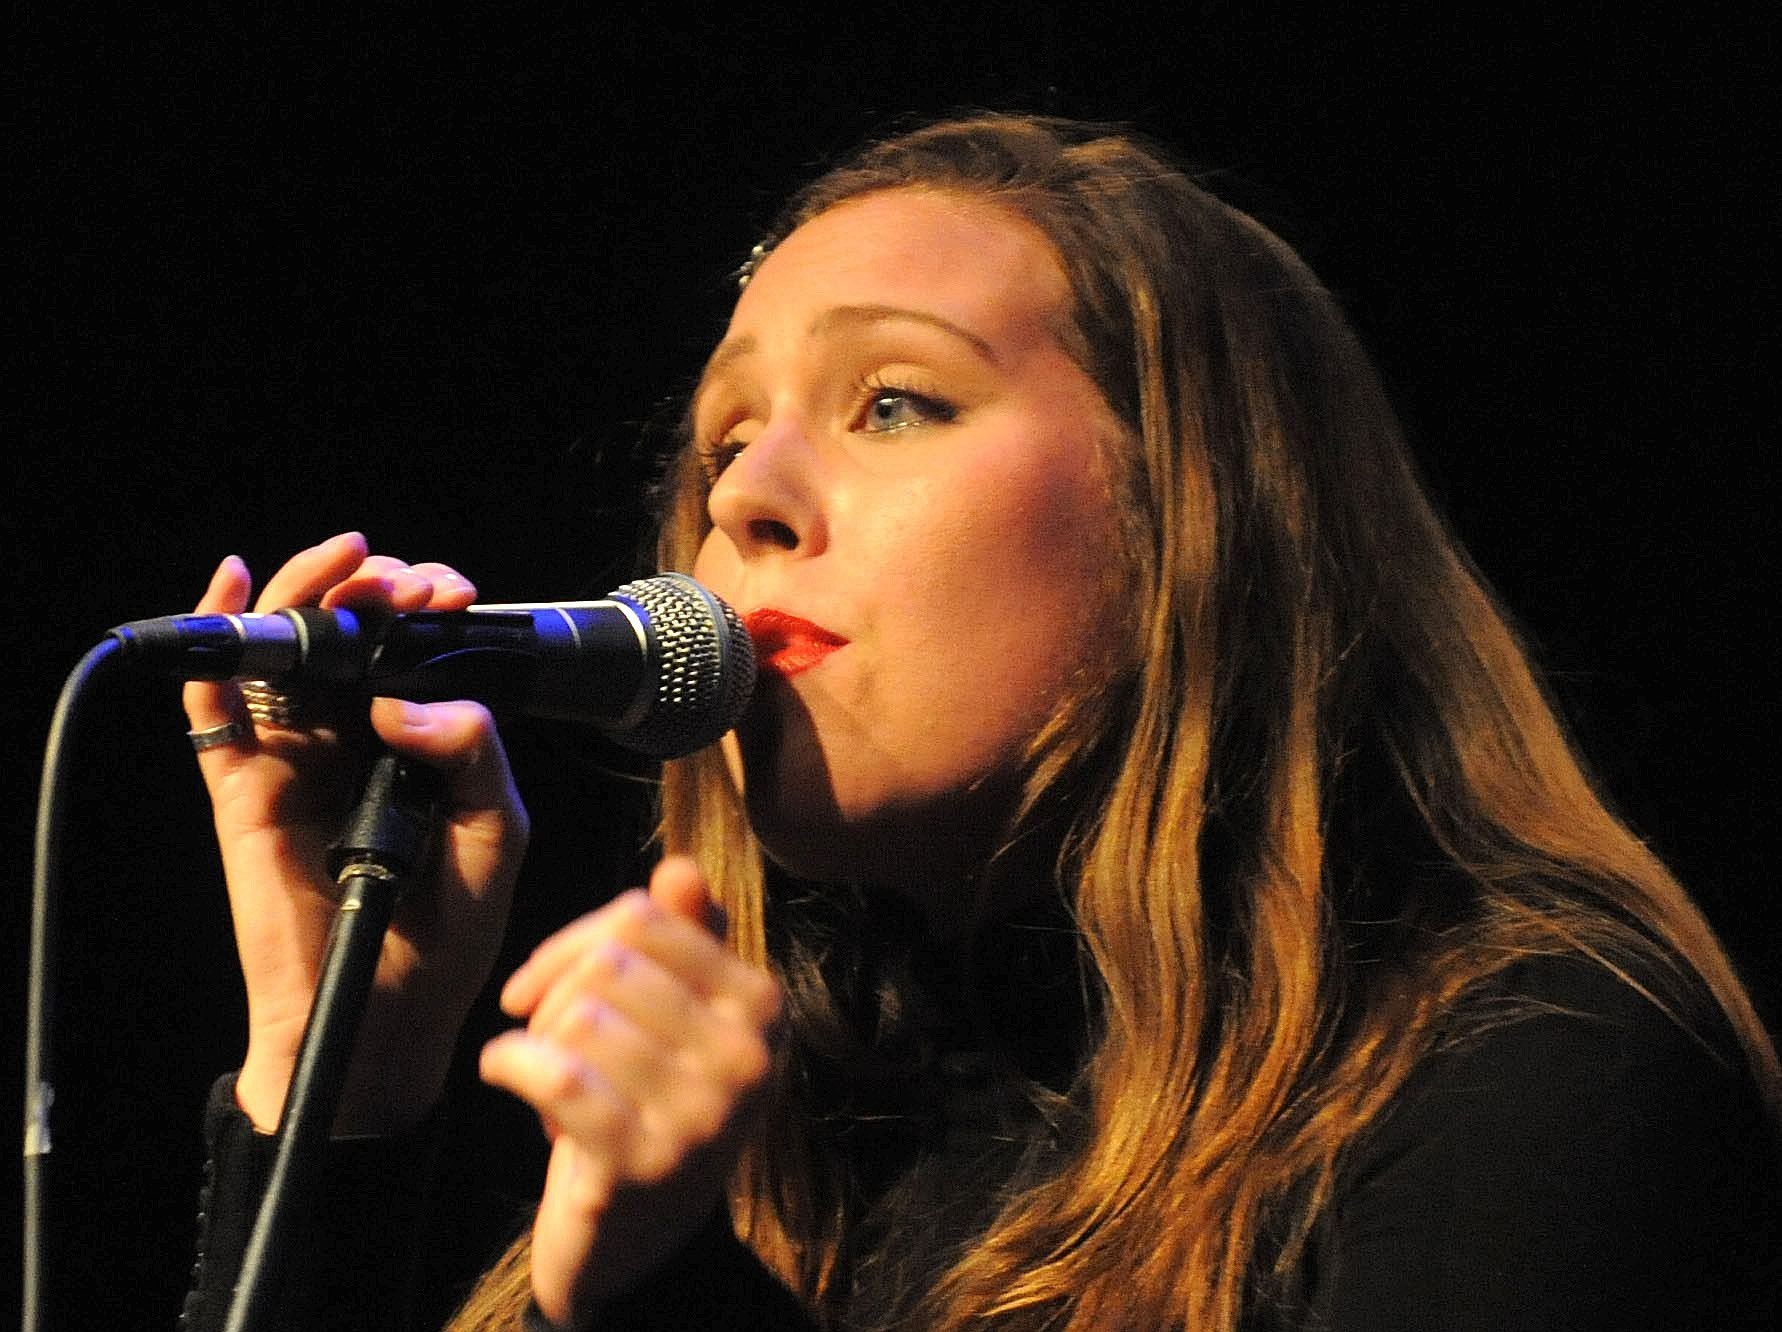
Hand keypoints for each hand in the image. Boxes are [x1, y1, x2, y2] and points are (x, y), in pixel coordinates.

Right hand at [183, 532, 529, 1132]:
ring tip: (349, 566)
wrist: (388, 1018)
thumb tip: (400, 700)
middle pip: (349, 635)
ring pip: (287, 651)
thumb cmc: (449, 935)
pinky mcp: (245, 787)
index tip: (453, 593)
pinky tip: (238, 582)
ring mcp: (297, 758)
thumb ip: (473, 754)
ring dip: (312, 593)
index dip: (426, 609)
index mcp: (417, 743)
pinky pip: (216, 707)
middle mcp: (354, 739)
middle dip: (376, 590)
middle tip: (408, 584)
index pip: (413, 650)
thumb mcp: (494, 833)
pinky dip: (219, 638)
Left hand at [480, 856, 782, 1322]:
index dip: (577, 939)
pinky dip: (510, 1064)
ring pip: (580, 1016)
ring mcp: (704, 1114)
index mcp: (763, 1005)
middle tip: (548, 1039)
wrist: (640, 1240)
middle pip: (611, 963)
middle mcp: (749, 1057)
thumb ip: (681, 938)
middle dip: (555, 993)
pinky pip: (557, 1073)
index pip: (646, 915)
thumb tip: (681, 868)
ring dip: (536, 1042)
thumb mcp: (676, 1018)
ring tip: (548, 1077)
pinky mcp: (646, 1163)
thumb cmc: (649, 1106)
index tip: (544, 982)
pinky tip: (503, 1072)